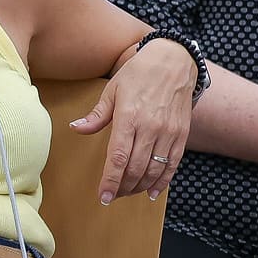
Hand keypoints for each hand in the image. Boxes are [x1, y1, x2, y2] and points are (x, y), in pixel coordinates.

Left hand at [71, 40, 196, 202]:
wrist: (174, 61)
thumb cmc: (138, 74)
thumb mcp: (112, 90)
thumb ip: (96, 115)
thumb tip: (75, 128)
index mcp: (129, 117)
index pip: (118, 157)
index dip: (110, 181)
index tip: (103, 197)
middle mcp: (151, 127)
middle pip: (135, 168)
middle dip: (122, 188)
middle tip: (112, 196)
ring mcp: (169, 132)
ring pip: (154, 170)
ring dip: (139, 187)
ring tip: (127, 193)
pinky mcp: (182, 134)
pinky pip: (173, 164)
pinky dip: (162, 182)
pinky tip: (152, 192)